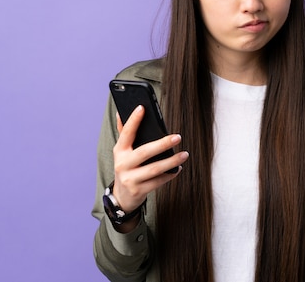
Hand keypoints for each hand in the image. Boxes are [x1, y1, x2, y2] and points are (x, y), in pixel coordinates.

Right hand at [111, 105, 188, 224]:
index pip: (126, 133)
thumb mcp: (122, 152)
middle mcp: (122, 164)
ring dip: (171, 161)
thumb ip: (124, 134)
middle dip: (162, 144)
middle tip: (178, 137)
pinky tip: (178, 168)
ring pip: (154, 169)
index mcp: (119, 151)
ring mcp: (130, 178)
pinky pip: (157, 182)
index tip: (142, 107)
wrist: (121, 197)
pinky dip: (169, 175)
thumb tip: (120, 112)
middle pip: (144, 152)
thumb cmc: (127, 168)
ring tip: (184, 154)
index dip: (133, 120)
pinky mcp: (138, 190)